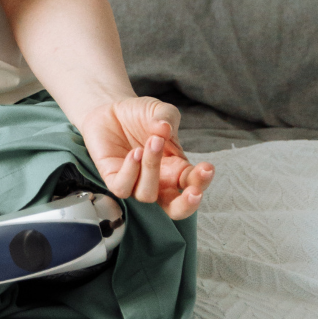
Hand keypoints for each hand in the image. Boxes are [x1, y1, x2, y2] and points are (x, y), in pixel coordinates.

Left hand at [77, 97, 214, 220]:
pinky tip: (135, 152)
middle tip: (194, 191)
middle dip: (187, 205)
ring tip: (152, 142)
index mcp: (176, 170)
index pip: (193, 185)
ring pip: (147, 195)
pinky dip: (130, 172)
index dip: (202, 181)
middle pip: (175, 210)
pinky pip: (123, 188)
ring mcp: (136, 183)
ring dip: (152, 169)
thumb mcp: (159, 111)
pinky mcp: (114, 179)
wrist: (110, 109)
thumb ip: (167, 117)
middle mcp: (158, 182)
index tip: (207, 167)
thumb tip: (164, 128)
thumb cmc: (140, 115)